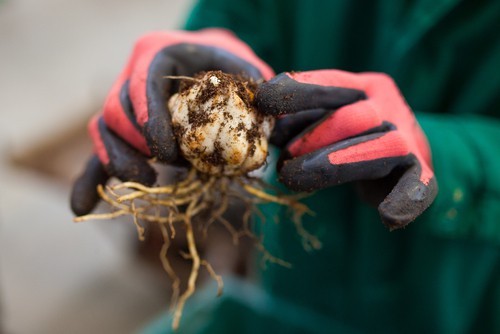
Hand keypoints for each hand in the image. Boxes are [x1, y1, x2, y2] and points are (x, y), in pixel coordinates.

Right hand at [70, 29, 273, 215]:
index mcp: (157, 55)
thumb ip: (252, 85)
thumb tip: (267, 113)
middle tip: (169, 166)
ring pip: (104, 132)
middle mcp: (132, 77)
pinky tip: (81, 208)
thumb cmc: (225, 67)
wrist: (207, 66)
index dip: (148, 118)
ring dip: (118, 162)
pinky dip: (91, 180)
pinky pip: (100, 152)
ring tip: (143, 183)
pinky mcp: (124, 131)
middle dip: (138, 144)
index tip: (165, 152)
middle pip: (116, 111)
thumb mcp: (241, 68)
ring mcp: (125, 105)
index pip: (142, 84)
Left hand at [256, 70, 437, 228]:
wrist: (401, 153)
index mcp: (362, 88)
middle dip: (316, 136)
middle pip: (355, 117)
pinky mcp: (420, 173)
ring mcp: (408, 140)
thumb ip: (297, 122)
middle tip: (283, 160)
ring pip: (383, 146)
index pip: (331, 84)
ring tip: (293, 179)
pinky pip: (421, 185)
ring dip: (337, 163)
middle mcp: (388, 108)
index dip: (298, 90)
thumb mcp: (321, 121)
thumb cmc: (348, 136)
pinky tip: (389, 217)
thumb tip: (265, 131)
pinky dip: (408, 200)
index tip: (263, 100)